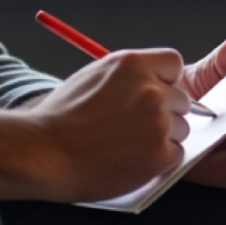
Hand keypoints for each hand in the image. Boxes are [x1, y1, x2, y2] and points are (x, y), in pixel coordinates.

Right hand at [0, 49, 191, 202]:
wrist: (44, 153)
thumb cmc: (61, 118)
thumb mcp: (93, 76)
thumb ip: (128, 76)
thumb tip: (153, 81)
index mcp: (133, 64)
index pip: (173, 63)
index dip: (165, 80)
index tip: (154, 93)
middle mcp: (150, 90)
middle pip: (181, 99)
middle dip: (165, 112)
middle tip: (136, 126)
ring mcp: (157, 122)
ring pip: (180, 129)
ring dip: (163, 138)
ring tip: (128, 145)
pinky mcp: (159, 154)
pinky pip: (175, 154)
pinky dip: (159, 161)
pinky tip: (132, 160)